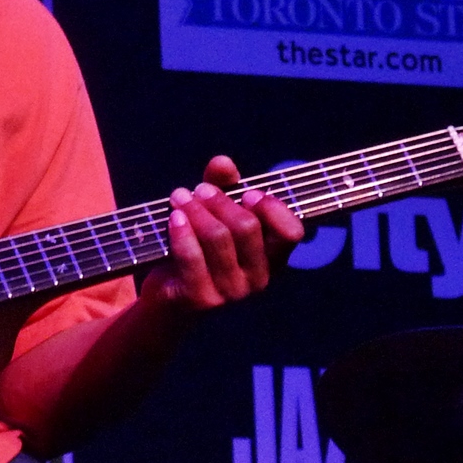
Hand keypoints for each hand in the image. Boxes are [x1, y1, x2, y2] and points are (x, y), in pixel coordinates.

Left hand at [138, 155, 302, 317]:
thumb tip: (223, 162)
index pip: (292, 232)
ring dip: (195, 209)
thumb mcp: (214, 213)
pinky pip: (191, 256)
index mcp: (273, 259)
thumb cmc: (200, 248)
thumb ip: (223, 186)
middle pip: (247, 227)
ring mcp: (231, 293)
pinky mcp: (202, 300)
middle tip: (200, 189)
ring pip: (218, 237)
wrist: (170, 297)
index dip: (273, 208)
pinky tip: (173, 217)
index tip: (248, 192)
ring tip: (179, 197)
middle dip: (220, 200)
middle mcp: (259, 279)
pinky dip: (181, 231)